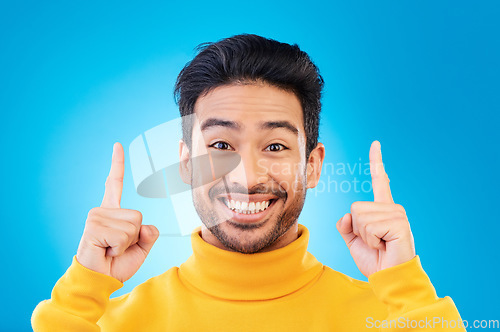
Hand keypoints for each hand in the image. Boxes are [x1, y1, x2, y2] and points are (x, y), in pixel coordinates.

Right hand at [76, 142, 158, 282]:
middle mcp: (102, 210)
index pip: (114, 183)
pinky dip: (119, 248)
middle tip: (117, 248)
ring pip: (133, 226)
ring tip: (110, 250)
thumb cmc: (117, 264)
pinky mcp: (93, 227)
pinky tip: (106, 251)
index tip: (117, 145)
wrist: (100, 280)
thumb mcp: (141, 248)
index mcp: (112, 212)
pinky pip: (123, 235)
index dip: (117, 164)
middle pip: (138, 216)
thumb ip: (149, 234)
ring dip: (126, 244)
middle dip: (135, 237)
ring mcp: (96, 217)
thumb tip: (148, 226)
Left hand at [336, 141, 414, 277]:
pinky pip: (368, 226)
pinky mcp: (399, 223)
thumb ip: (346, 226)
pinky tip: (384, 245)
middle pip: (355, 207)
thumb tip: (345, 216)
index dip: (376, 162)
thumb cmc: (375, 259)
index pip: (380, 180)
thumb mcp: (354, 240)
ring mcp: (397, 214)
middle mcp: (392, 207)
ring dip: (364, 236)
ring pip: (359, 217)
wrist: (388, 277)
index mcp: (382, 208)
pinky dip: (370, 240)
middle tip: (374, 241)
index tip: (375, 144)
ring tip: (380, 244)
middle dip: (357, 229)